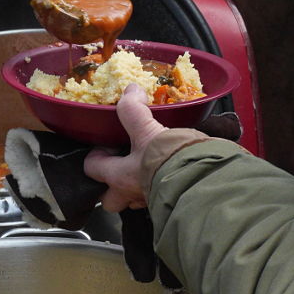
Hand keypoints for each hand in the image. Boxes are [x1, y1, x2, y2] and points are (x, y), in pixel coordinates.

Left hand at [84, 84, 182, 211]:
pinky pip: (156, 197)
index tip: (107, 144)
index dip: (95, 155)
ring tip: (145, 169)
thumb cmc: (170, 159)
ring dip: (135, 188)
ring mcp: (149, 201)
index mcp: (119, 176)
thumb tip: (130, 91)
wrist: (202, 178)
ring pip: (133, 201)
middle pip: (109, 199)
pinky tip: (168, 172)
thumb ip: (134, 110)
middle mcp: (130, 194)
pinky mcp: (169, 201)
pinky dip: (158, 186)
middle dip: (110, 186)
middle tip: (120, 166)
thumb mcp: (148, 130)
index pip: (91, 169)